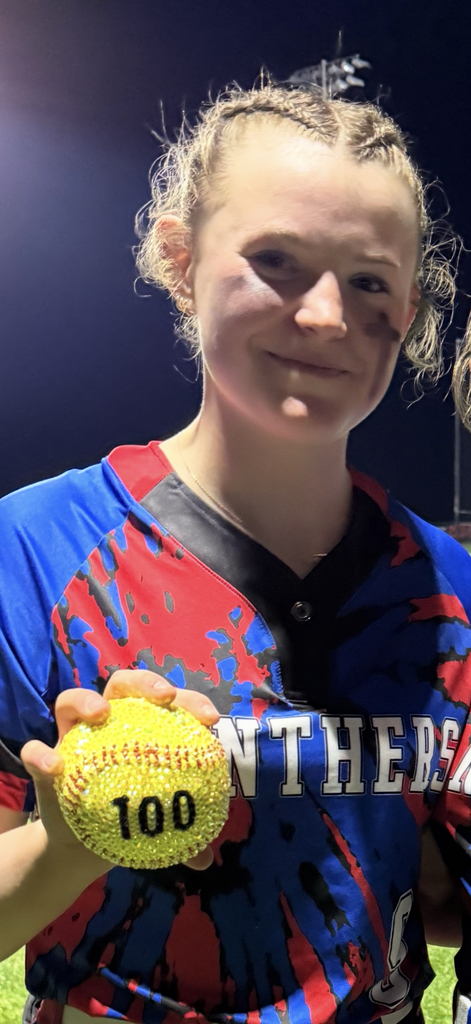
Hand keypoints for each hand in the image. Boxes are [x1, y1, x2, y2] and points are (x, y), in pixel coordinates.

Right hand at [21, 671, 219, 871]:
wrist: (80, 848)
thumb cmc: (126, 819)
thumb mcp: (155, 826)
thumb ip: (182, 837)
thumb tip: (206, 860)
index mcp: (139, 727)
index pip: (164, 701)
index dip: (189, 700)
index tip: (209, 718)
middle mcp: (104, 724)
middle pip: (121, 686)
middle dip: (144, 682)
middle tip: (164, 697)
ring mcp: (71, 739)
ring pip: (71, 700)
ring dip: (85, 701)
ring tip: (101, 714)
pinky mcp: (44, 764)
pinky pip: (35, 752)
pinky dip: (41, 755)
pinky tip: (54, 767)